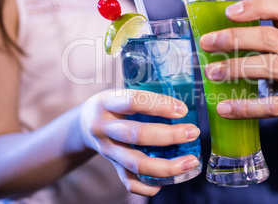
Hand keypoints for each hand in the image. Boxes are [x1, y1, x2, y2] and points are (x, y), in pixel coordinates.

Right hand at [79, 89, 200, 195]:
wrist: (84, 124)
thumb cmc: (113, 105)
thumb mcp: (120, 93)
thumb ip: (144, 97)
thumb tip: (183, 100)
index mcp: (107, 103)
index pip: (133, 102)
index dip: (159, 105)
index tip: (182, 109)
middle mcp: (104, 128)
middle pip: (137, 135)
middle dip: (169, 136)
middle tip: (193, 132)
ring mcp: (108, 151)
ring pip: (137, 163)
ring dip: (167, 166)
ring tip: (191, 161)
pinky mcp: (112, 167)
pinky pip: (131, 182)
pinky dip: (151, 185)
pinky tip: (168, 179)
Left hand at [200, 0, 277, 138]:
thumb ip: (262, 45)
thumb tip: (215, 41)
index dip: (256, 6)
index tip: (228, 12)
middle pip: (269, 38)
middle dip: (234, 38)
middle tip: (207, 43)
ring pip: (269, 67)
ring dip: (235, 68)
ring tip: (211, 73)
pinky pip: (271, 106)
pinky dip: (245, 107)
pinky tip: (224, 108)